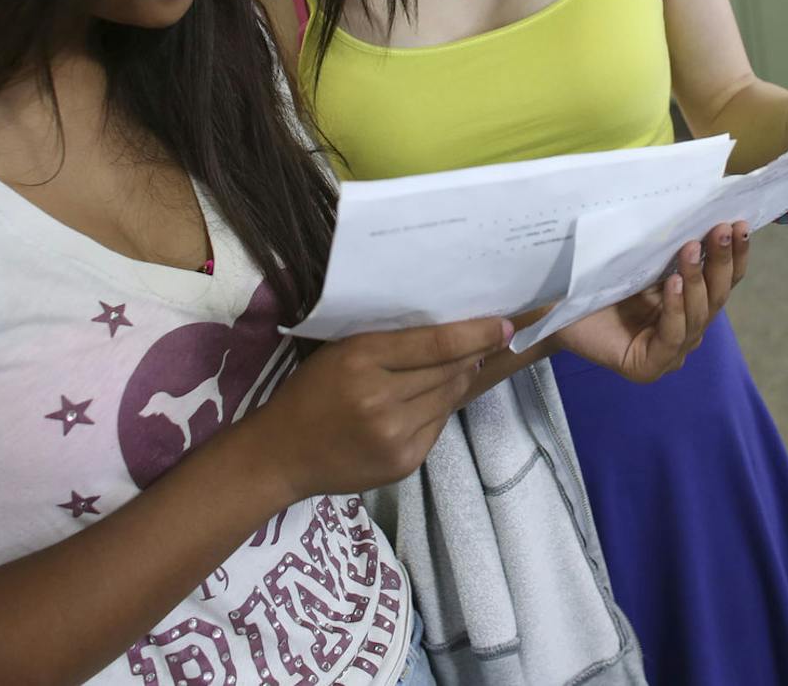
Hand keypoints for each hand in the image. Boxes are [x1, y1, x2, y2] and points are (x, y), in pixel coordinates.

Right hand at [257, 317, 509, 498]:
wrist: (282, 454)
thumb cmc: (311, 392)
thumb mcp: (342, 352)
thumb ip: (392, 343)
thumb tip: (454, 333)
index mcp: (361, 359)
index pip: (436, 343)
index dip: (477, 333)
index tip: (506, 324)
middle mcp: (380, 399)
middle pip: (450, 370)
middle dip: (475, 354)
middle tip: (495, 338)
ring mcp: (394, 435)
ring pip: (449, 397)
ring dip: (461, 379)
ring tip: (466, 364)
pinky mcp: (404, 462)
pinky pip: (438, 425)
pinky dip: (441, 408)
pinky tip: (432, 398)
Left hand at [554, 224, 747, 381]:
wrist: (551, 306)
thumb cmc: (593, 281)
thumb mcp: (640, 260)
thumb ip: (670, 247)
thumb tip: (702, 208)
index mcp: (688, 305)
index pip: (722, 281)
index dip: (734, 255)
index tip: (740, 224)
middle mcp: (685, 330)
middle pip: (716, 297)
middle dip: (721, 262)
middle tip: (722, 229)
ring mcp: (670, 352)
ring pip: (698, 315)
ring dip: (698, 279)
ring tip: (691, 249)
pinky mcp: (649, 367)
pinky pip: (673, 335)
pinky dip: (675, 308)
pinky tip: (673, 283)